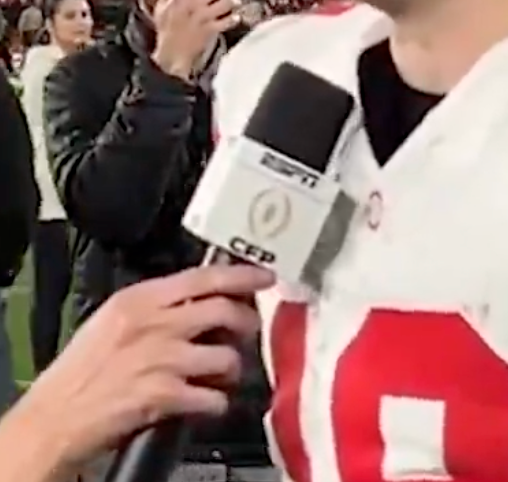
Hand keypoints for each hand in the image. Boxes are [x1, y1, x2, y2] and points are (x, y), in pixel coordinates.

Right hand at [3, 264, 273, 472]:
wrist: (54, 418)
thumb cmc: (81, 373)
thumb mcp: (112, 322)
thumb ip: (156, 307)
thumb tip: (201, 300)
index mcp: (139, 301)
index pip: (204, 277)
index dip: (242, 275)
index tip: (265, 277)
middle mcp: (153, 324)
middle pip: (226, 311)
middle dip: (245, 324)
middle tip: (244, 334)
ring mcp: (161, 359)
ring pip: (227, 356)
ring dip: (230, 371)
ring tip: (217, 377)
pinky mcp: (164, 395)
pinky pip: (214, 397)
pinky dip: (216, 403)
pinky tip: (204, 403)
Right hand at [151, 0, 238, 79]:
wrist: (170, 54)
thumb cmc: (166, 29)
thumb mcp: (162, 6)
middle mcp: (192, 6)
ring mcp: (202, 18)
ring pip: (224, 4)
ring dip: (233, 0)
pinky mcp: (210, 30)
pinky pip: (227, 21)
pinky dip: (234, 18)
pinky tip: (237, 16)